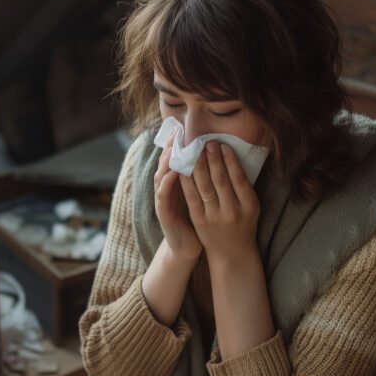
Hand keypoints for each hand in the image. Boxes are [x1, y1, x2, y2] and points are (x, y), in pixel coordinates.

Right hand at [154, 131, 202, 261]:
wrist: (187, 248)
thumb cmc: (197, 221)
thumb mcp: (199, 196)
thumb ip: (201, 178)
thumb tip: (213, 157)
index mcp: (176, 185)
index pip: (175, 159)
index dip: (178, 144)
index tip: (184, 128)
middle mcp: (167, 190)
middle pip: (166, 163)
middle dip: (171, 147)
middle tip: (176, 131)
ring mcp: (163, 201)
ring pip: (162, 175)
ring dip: (167, 161)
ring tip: (174, 147)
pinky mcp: (163, 213)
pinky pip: (163, 195)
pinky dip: (167, 182)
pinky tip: (173, 172)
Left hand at [179, 141, 260, 268]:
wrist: (231, 252)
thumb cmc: (243, 223)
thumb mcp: (252, 206)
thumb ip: (244, 187)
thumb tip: (232, 157)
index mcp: (250, 206)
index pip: (239, 178)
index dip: (231, 161)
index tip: (224, 145)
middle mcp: (232, 211)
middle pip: (221, 180)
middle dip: (213, 159)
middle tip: (207, 141)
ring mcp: (214, 216)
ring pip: (204, 186)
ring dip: (199, 165)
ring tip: (196, 149)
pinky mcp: (199, 220)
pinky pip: (192, 196)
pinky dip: (187, 180)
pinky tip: (184, 167)